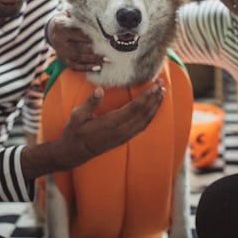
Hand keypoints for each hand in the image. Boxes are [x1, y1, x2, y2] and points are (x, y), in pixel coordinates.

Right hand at [21, 81, 164, 178]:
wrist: (75, 152)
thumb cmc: (74, 132)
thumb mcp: (77, 116)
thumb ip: (90, 103)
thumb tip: (99, 90)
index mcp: (110, 123)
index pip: (134, 108)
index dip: (146, 96)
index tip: (154, 85)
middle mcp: (120, 131)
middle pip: (143, 113)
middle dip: (154, 98)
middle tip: (162, 84)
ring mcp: (124, 136)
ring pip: (145, 121)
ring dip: (155, 107)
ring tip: (162, 94)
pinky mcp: (124, 139)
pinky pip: (142, 127)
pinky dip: (150, 116)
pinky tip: (154, 108)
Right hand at [47, 11, 103, 71]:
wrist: (53, 30)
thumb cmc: (68, 20)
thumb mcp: (70, 14)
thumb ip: (80, 15)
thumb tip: (96, 14)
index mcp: (60, 26)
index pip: (76, 32)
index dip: (90, 35)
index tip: (102, 37)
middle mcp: (59, 40)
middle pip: (78, 47)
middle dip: (94, 49)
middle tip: (107, 50)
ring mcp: (61, 51)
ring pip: (78, 57)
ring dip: (93, 59)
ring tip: (106, 59)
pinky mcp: (63, 60)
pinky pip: (75, 66)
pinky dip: (87, 68)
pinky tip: (98, 67)